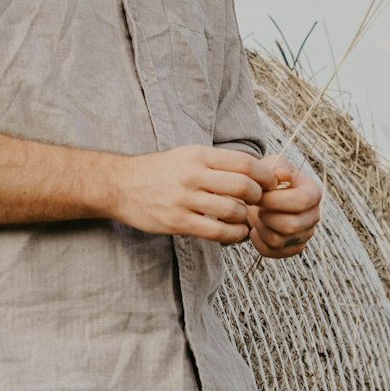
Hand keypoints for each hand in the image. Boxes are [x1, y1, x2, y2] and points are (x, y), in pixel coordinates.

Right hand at [112, 146, 279, 244]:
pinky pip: (216, 232)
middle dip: (259, 197)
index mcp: (198, 155)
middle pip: (244, 186)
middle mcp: (192, 175)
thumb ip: (215, 162)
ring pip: (233, 211)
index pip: (244, 163)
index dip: (264, 175)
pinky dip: (233, 235)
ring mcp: (184, 199)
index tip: (269, 184)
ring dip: (246, 218)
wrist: (120, 185)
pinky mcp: (177, 222)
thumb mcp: (186, 155)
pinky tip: (235, 233)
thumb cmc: (158, 171)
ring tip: (245, 220)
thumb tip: (252, 169)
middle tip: (259, 203)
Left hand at [245, 160, 322, 259]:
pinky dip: (257, 241)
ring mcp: (305, 234)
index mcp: (313, 193)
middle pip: (290, 226)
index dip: (275, 200)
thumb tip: (281, 175)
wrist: (264, 195)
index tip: (257, 195)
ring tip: (253, 214)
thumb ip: (276, 167)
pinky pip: (272, 252)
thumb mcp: (271, 165)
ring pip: (278, 241)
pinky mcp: (293, 248)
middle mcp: (313, 216)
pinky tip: (254, 228)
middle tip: (253, 206)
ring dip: (259, 227)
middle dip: (265, 216)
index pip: (300, 201)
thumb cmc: (269, 179)